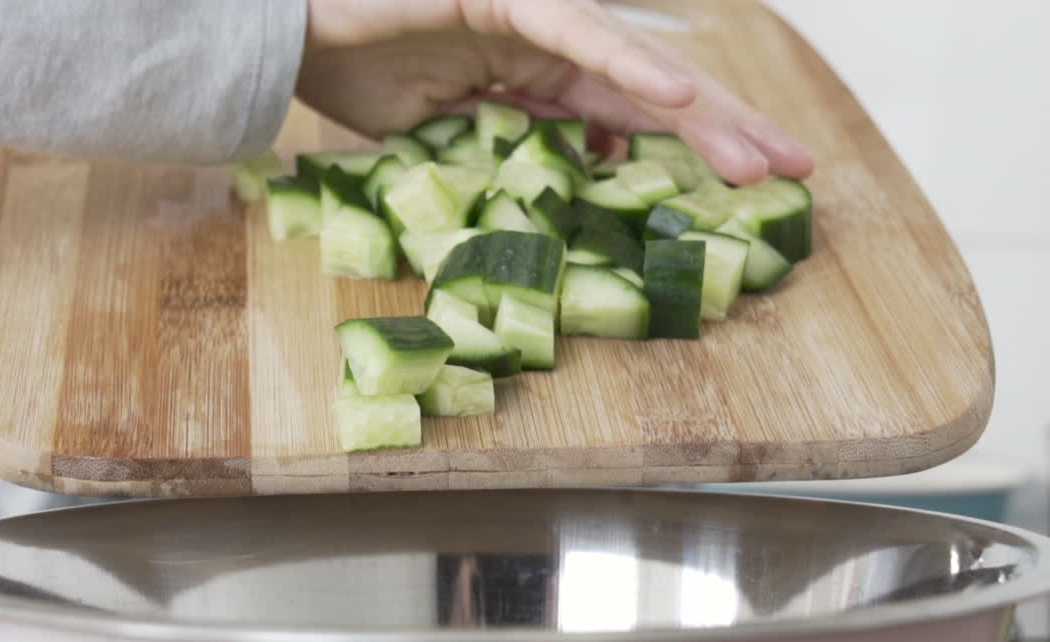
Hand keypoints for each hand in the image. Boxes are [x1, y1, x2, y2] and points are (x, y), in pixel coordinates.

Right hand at [298, 0, 813, 184]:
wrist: (286, 39)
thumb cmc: (354, 80)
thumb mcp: (446, 141)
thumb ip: (511, 154)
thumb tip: (574, 181)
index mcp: (536, 81)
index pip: (628, 117)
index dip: (690, 146)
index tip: (749, 185)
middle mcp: (547, 43)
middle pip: (651, 90)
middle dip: (724, 129)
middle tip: (795, 167)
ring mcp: (528, 14)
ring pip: (630, 65)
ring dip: (697, 110)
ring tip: (758, 155)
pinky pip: (574, 35)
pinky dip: (625, 64)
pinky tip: (677, 96)